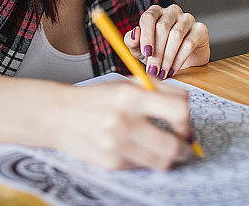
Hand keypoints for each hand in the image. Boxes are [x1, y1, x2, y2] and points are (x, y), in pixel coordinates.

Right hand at [55, 80, 193, 169]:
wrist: (60, 116)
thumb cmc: (99, 98)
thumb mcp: (128, 83)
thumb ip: (161, 89)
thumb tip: (187, 106)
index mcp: (131, 97)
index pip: (178, 111)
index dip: (187, 120)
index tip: (185, 123)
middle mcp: (124, 122)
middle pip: (173, 146)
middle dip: (186, 148)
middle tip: (187, 145)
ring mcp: (117, 146)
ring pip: (161, 162)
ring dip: (172, 157)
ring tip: (170, 150)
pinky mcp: (111, 163)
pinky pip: (142, 166)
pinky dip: (147, 159)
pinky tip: (140, 149)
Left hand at [124, 4, 209, 79]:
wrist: (181, 63)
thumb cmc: (158, 53)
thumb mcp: (140, 50)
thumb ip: (132, 42)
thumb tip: (134, 33)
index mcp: (155, 12)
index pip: (148, 17)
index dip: (146, 35)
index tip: (145, 52)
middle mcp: (171, 12)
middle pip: (162, 27)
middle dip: (156, 52)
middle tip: (153, 70)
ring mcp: (187, 19)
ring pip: (176, 35)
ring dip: (168, 57)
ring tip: (162, 72)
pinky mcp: (200, 29)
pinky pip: (189, 43)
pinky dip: (179, 59)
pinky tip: (173, 69)